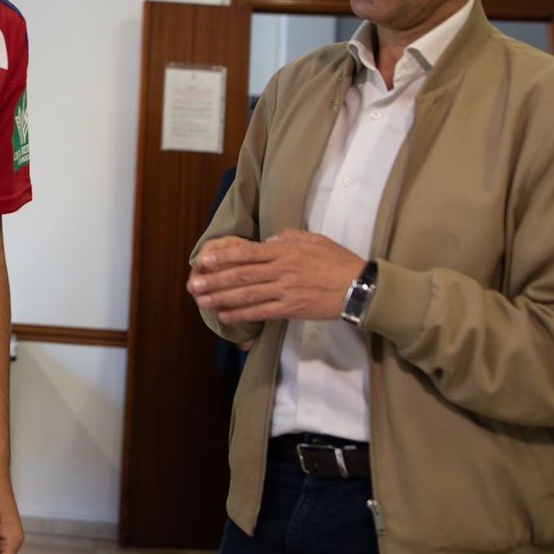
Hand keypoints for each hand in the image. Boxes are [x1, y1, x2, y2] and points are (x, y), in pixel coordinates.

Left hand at [188, 230, 364, 324]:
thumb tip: (269, 241)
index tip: (204, 260)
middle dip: (215, 280)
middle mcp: (281, 269)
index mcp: (285, 250)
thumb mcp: (313, 239)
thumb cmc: (337, 261)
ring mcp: (286, 290)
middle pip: (241, 275)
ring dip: (221, 298)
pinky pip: (261, 312)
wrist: (360, 286)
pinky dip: (242, 314)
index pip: (247, 252)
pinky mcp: (292, 308)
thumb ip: (288, 238)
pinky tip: (225, 315)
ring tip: (202, 301)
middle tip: (193, 284)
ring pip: (247, 294)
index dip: (223, 257)